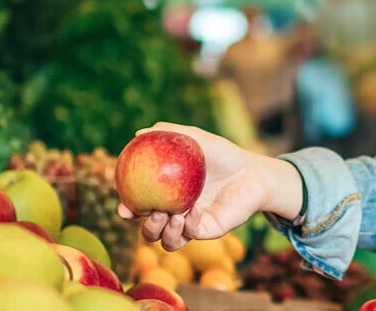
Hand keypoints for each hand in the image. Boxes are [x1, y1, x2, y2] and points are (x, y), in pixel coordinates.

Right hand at [116, 123, 302, 251]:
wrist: (252, 172)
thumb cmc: (223, 155)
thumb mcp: (196, 139)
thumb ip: (169, 134)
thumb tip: (137, 134)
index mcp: (168, 196)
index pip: (141, 207)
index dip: (128, 210)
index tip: (123, 208)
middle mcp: (176, 214)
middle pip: (150, 231)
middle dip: (146, 228)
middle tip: (152, 212)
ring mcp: (191, 225)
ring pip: (167, 242)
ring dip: (163, 232)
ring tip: (171, 215)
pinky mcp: (208, 231)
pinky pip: (191, 234)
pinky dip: (189, 225)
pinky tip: (194, 211)